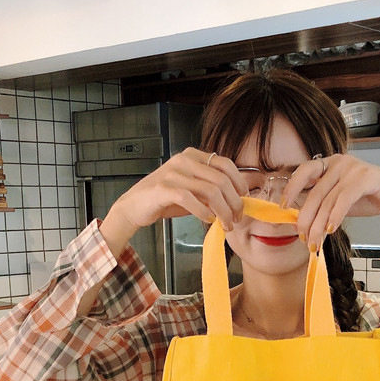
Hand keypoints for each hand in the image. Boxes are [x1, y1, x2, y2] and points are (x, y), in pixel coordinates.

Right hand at [106, 147, 246, 235]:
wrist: (135, 206)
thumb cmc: (165, 200)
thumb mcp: (193, 190)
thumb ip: (212, 190)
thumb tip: (238, 198)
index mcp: (193, 156)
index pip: (225, 164)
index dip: (239, 183)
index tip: (244, 200)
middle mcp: (184, 160)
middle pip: (221, 180)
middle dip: (234, 202)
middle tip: (236, 219)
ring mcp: (173, 173)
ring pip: (210, 191)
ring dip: (223, 211)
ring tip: (226, 224)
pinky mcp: (164, 188)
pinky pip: (191, 199)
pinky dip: (204, 212)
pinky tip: (208, 220)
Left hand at [282, 154, 379, 247]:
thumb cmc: (368, 197)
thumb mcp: (339, 200)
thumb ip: (322, 204)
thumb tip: (301, 221)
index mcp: (329, 164)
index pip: (304, 171)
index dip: (292, 188)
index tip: (283, 206)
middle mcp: (339, 162)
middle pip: (314, 192)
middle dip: (306, 219)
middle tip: (303, 238)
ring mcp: (352, 168)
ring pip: (328, 200)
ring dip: (319, 225)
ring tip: (315, 242)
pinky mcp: (366, 177)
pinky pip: (344, 199)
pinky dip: (335, 216)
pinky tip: (331, 230)